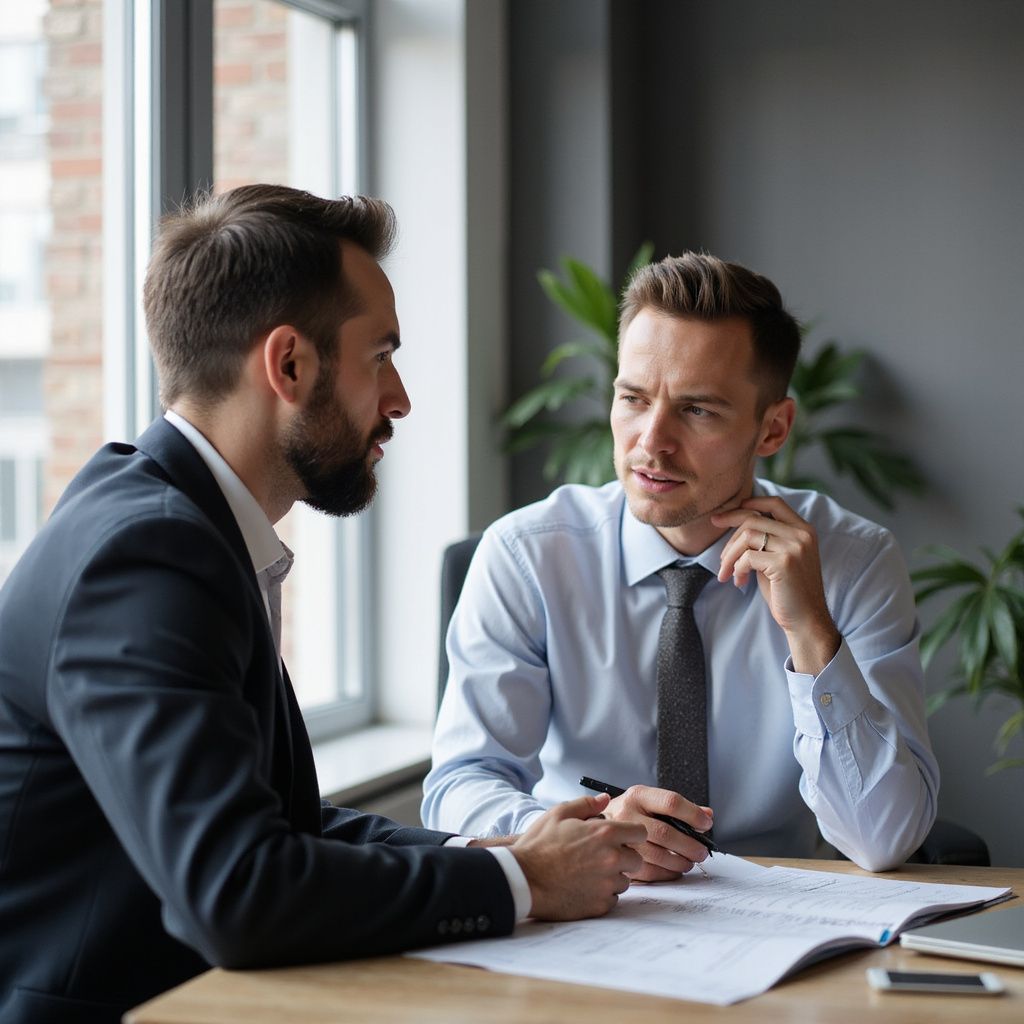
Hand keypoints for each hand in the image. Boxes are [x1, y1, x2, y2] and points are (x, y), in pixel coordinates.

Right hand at [511, 794, 645, 919]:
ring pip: (625, 881)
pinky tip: (584, 887)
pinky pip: (612, 899)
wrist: (523, 879)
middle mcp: (612, 859)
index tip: (620, 838)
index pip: (640, 833)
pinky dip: (602, 894)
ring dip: (613, 877)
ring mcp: (607, 884)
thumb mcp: (559, 813)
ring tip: (589, 872)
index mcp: (605, 833)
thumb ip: (586, 804)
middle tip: (601, 856)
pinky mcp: (600, 905)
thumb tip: (605, 798)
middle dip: (623, 857)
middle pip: (636, 859)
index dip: (630, 834)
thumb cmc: (539, 845)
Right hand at [602, 785, 712, 881]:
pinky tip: (673, 870)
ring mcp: (620, 840)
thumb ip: (674, 806)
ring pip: (659, 856)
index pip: (671, 802)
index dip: (693, 814)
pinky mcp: (617, 861)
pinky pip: (648, 872)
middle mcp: (627, 816)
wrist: (586, 827)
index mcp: (636, 796)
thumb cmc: (623, 813)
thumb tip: (707, 815)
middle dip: (690, 845)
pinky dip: (666, 873)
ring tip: (688, 862)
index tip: (706, 824)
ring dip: (680, 862)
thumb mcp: (643, 800)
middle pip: (666, 833)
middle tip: (701, 852)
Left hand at [711, 496, 840, 673]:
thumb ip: (765, 539)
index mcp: (804, 529)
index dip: (746, 505)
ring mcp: (795, 547)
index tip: (722, 518)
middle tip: (719, 557)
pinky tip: (739, 582)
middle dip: (728, 537)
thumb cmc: (787, 591)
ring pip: (747, 536)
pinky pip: (747, 557)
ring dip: (730, 556)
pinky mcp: (784, 563)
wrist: (807, 620)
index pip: (773, 503)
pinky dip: (737, 569)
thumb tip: (733, 520)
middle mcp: (802, 534)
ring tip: (727, 573)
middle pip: (752, 519)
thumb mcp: (778, 558)